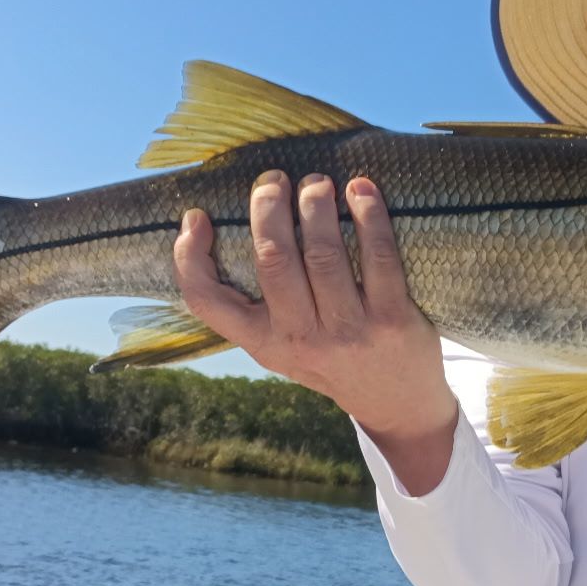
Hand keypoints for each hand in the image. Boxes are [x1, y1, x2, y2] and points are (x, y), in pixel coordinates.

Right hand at [172, 170, 459, 492]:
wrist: (396, 405)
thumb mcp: (283, 346)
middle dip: (268, 209)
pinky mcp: (392, 320)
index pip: (207, 302)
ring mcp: (348, 332)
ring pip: (323, 255)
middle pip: (273, 261)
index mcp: (263, 343)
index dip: (189, 257)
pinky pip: (378, 258)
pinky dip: (368, 217)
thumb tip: (232, 229)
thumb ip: (259, 304)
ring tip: (315, 182)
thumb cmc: (332, 360)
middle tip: (273, 180)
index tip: (196, 218)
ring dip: (316, 206)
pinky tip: (361, 190)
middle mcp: (301, 339)